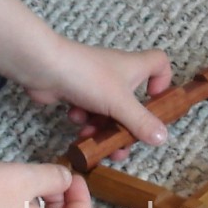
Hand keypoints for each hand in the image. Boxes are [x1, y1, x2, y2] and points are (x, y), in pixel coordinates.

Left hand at [23, 38, 172, 155]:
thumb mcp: (120, 103)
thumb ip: (141, 122)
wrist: (44, 67)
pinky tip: (75, 119)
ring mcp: (95, 82)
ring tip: (92, 138)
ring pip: (108, 111)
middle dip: (127, 125)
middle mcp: (117, 73)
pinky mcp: (76, 90)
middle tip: (121, 144)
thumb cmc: (88, 77)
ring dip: (102, 128)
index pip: (160, 63)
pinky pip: (88, 110)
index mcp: (134, 67)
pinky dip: (84, 118)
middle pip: (132, 100)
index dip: (163, 81)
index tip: (155, 102)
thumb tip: (163, 138)